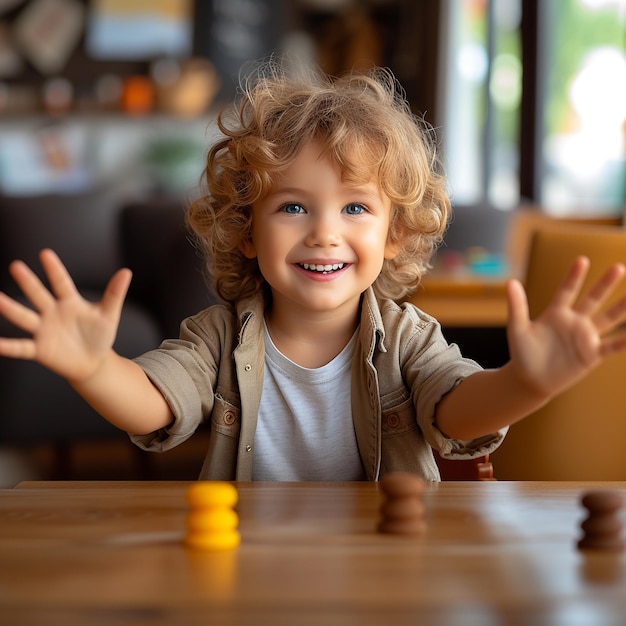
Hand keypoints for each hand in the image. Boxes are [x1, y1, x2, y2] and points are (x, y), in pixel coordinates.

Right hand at [0, 249, 131, 383]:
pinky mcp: (39, 350)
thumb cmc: (99, 335)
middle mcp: (52, 313)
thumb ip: (115, 293)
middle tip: (16, 266)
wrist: (93, 362)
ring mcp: (43, 330)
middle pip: (39, 295)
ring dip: (10, 309)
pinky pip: (21, 347)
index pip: (61, 283)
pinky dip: (8, 346)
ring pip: (24, 317)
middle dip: (28, 282)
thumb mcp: (109, 314)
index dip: (54, 269)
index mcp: (70, 302)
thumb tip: (126, 271)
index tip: (45, 253)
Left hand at [506, 256, 625, 400]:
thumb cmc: (522, 353)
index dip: (574, 277)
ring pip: (607, 319)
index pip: (567, 291)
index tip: (582, 260)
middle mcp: (574, 322)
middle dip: (605, 284)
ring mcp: (585, 337)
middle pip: (593, 300)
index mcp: (556, 313)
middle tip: (619, 267)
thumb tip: (510, 281)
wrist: (530, 379)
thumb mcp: (518, 328)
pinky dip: (623, 341)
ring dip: (620, 308)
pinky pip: (611, 346)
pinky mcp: (591, 355)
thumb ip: (517, 306)